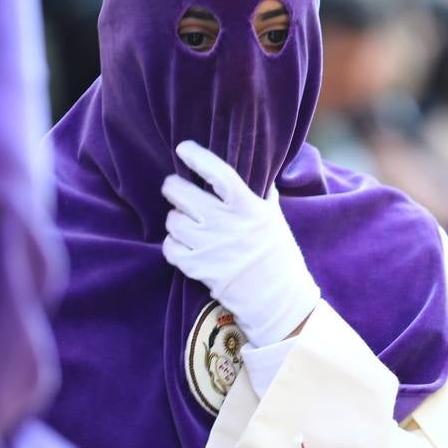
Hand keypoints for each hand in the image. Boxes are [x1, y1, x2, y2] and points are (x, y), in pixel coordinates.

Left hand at [161, 141, 320, 347]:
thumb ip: (261, 191)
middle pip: (181, 193)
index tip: (183, 148)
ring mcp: (209, 247)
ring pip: (172, 220)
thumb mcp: (274, 217)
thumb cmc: (278, 254)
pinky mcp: (198, 269)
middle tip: (175, 188)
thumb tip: (255, 163)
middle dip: (173, 187)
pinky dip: (172, 244)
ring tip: (186, 221)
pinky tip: (183, 243)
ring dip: (175, 218)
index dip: (197, 157)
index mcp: (249, 207)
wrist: (278, 299)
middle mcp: (226, 225)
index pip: (218, 174)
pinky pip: (169, 247)